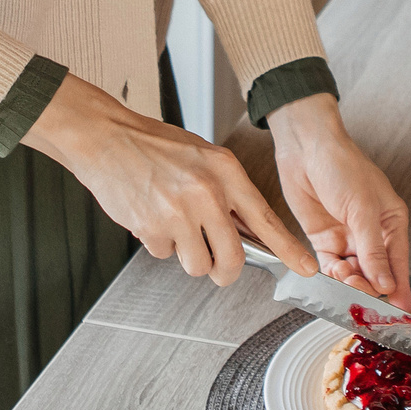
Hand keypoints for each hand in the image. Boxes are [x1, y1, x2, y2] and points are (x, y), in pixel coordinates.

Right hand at [22, 72, 314, 285]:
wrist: (106, 138)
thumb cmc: (152, 145)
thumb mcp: (202, 156)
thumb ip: (226, 191)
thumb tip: (246, 229)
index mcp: (224, 171)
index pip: (264, 219)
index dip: (288, 249)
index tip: (304, 268)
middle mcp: (206, 193)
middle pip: (232, 258)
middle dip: (225, 271)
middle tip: (217, 266)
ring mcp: (178, 212)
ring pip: (197, 264)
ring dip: (187, 255)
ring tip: (173, 226)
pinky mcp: (152, 228)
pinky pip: (164, 254)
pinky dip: (158, 242)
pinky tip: (150, 216)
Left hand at [267, 94, 410, 308]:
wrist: (306, 148)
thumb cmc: (343, 166)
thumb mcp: (363, 209)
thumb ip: (373, 250)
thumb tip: (387, 285)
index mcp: (392, 223)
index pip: (399, 266)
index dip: (399, 292)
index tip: (399, 317)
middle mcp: (372, 234)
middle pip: (375, 275)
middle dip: (369, 287)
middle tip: (359, 291)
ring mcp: (347, 238)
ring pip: (353, 275)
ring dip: (348, 283)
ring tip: (344, 278)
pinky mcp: (324, 239)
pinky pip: (330, 266)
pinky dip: (330, 275)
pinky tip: (330, 275)